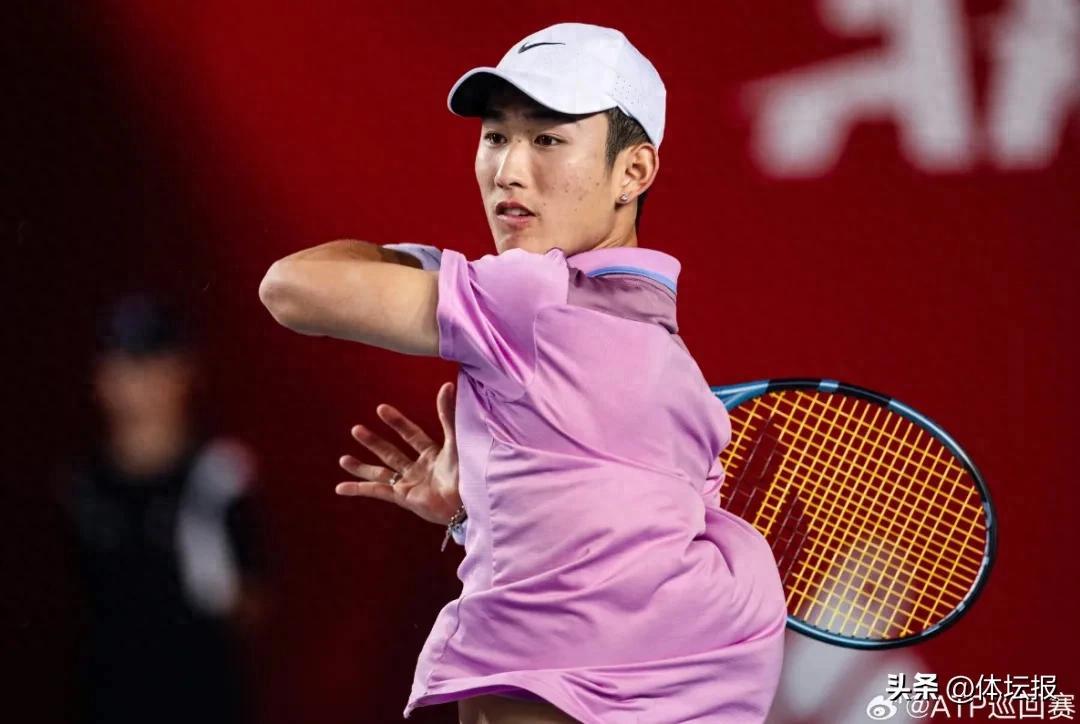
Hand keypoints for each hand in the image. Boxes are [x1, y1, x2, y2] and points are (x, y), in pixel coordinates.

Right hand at [335, 381, 460, 525]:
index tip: (381, 409)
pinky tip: (340, 487)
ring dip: (361, 466)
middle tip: (356, 429)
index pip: (411, 434)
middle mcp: (419, 468)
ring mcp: (409, 483)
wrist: (466, 502)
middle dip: (373, 442)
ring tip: (342, 459)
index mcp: (433, 454)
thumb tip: (447, 385)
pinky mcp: (403, 498)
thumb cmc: (466, 472)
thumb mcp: (455, 441)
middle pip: (390, 453)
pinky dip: (358, 489)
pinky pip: (377, 491)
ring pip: (380, 472)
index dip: (396, 422)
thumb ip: (448, 415)